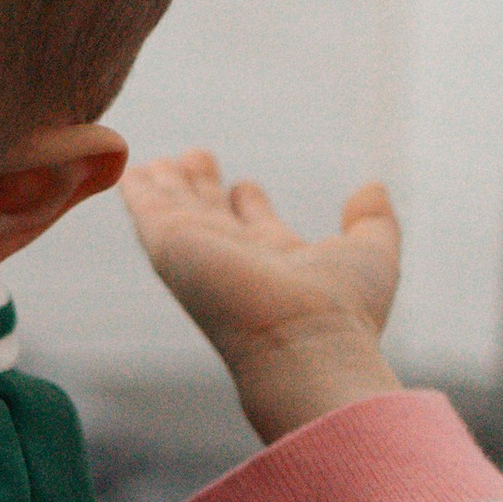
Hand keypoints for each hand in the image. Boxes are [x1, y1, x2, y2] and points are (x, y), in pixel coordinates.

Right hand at [119, 149, 402, 443]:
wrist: (301, 343)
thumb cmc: (342, 310)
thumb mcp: (370, 252)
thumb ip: (372, 220)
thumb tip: (373, 188)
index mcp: (277, 259)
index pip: (255, 226)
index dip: (249, 203)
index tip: (244, 186)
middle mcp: (234, 258)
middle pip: (211, 216)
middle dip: (202, 188)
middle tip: (194, 158)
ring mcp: (199, 254)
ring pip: (176, 212)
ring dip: (167, 185)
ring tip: (160, 159)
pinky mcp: (172, 247)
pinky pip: (149, 211)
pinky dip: (137, 192)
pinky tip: (129, 172)